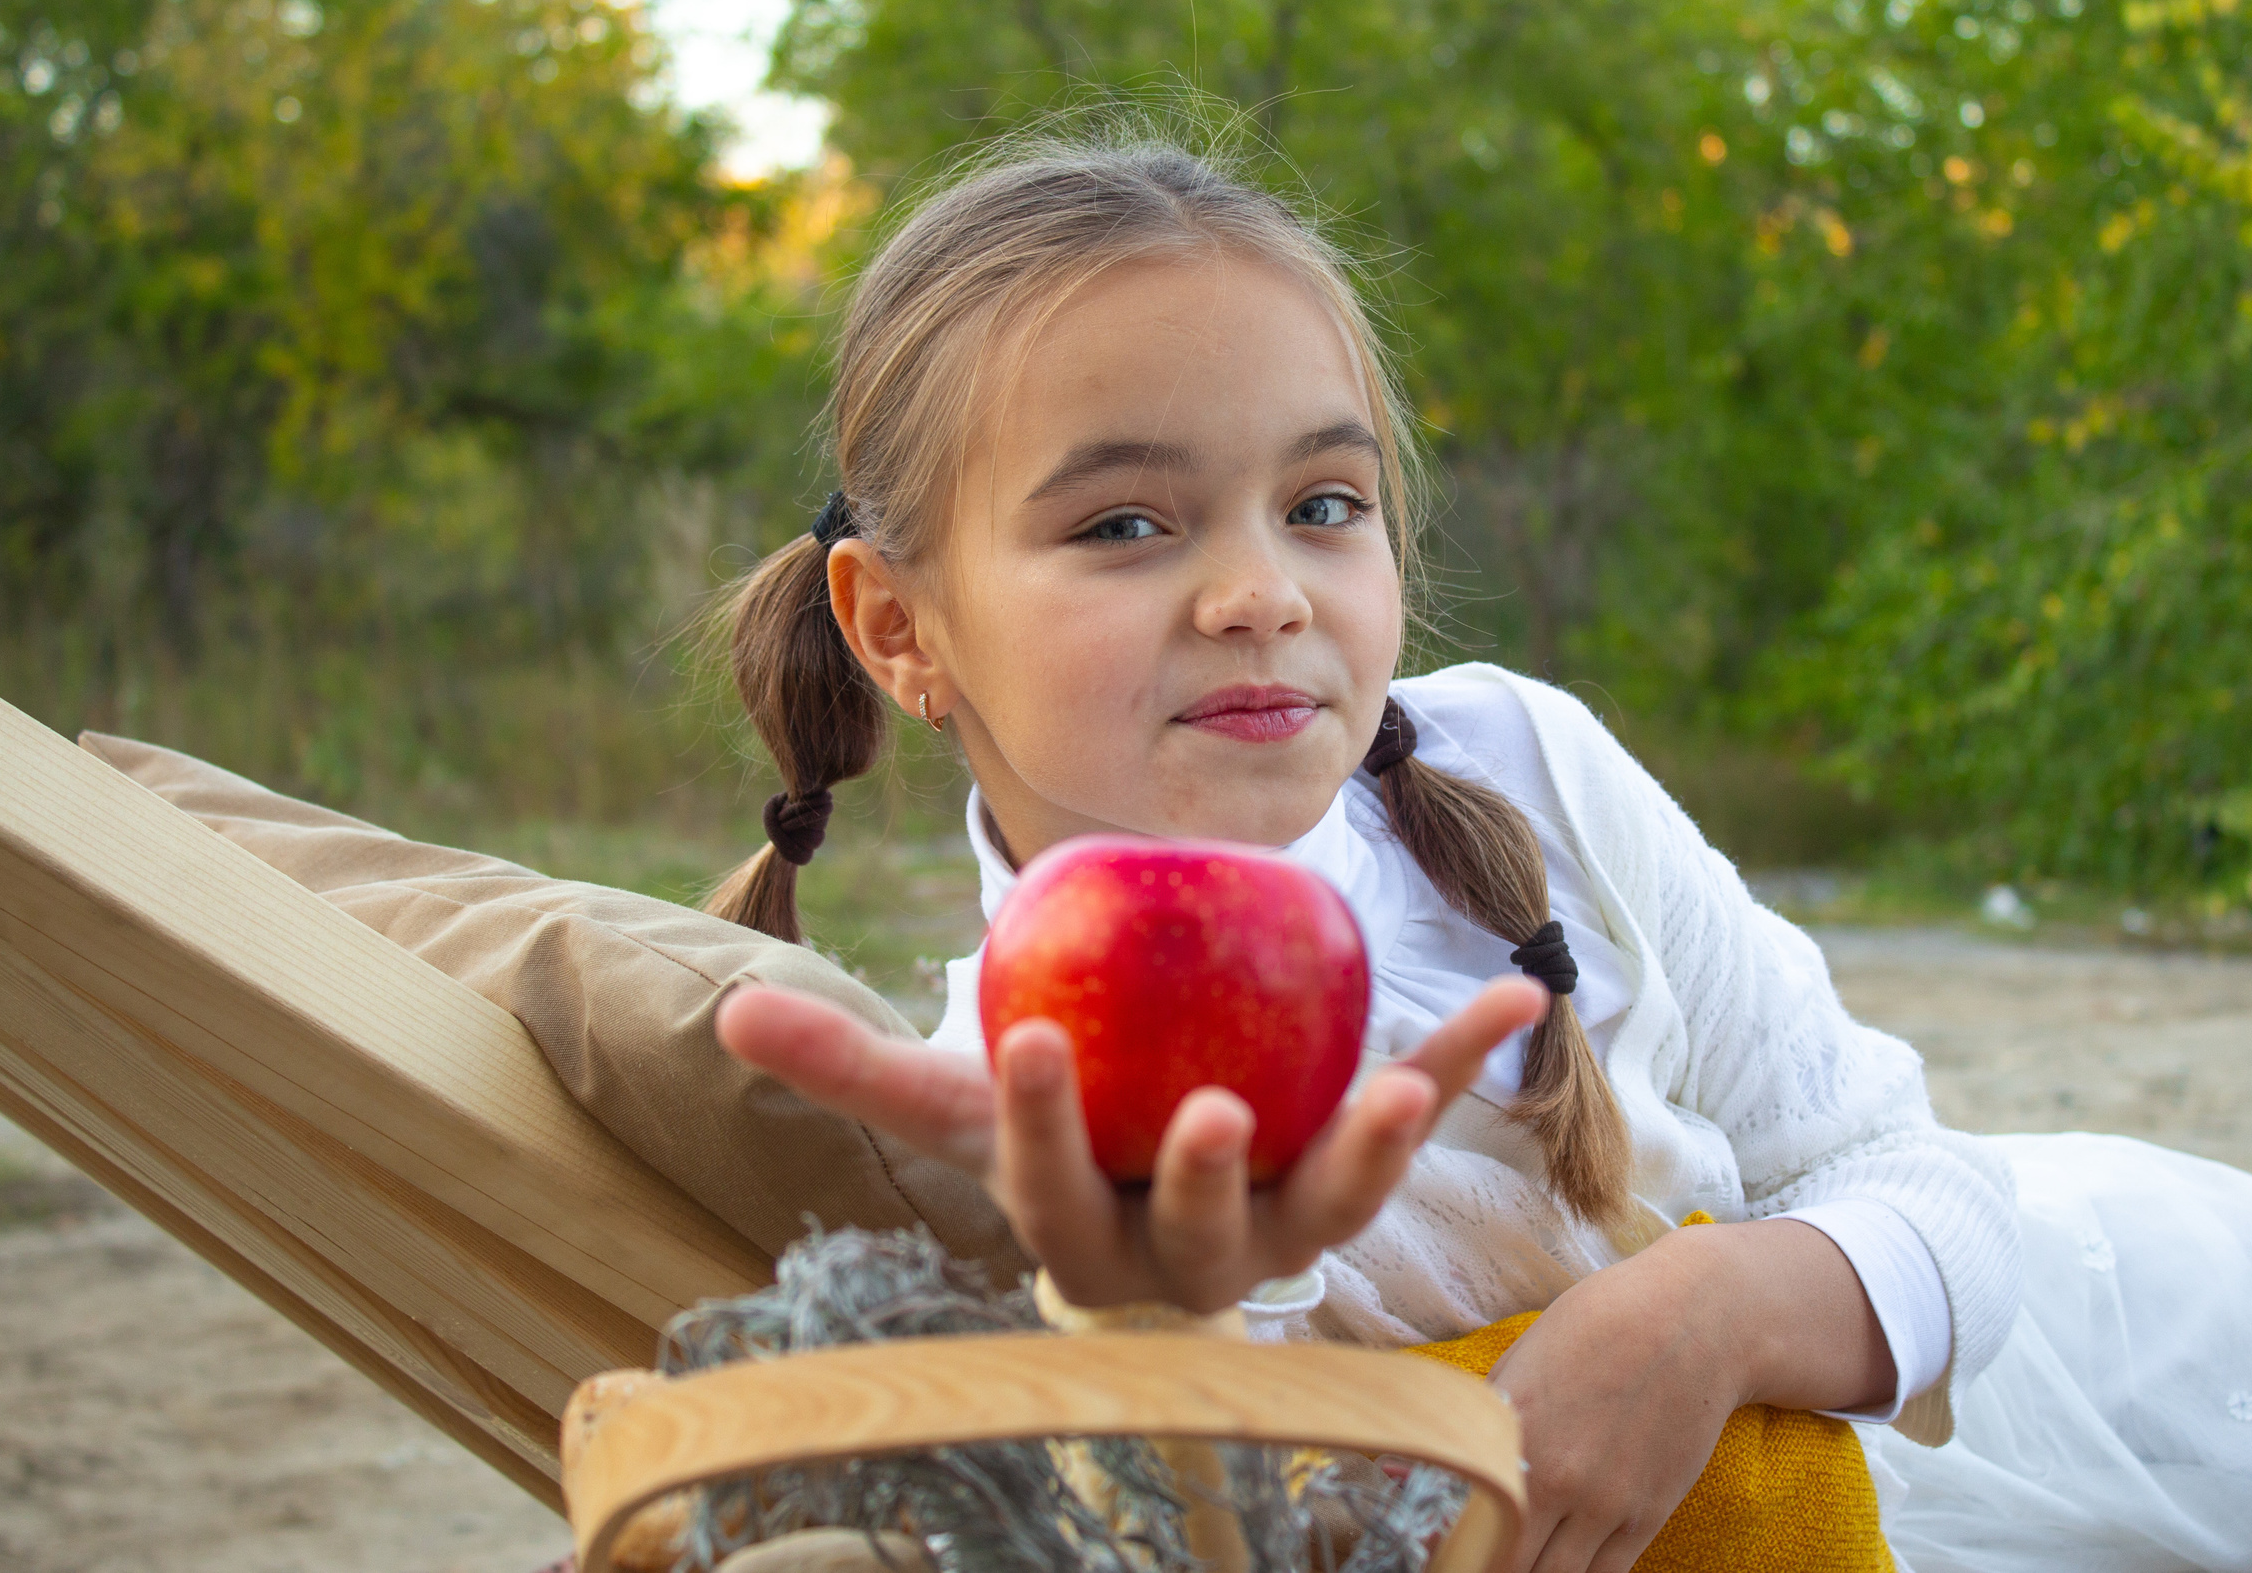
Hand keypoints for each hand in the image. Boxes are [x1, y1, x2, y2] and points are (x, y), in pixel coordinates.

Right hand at [715, 977, 1545, 1313]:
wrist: (1149, 1200)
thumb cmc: (1050, 1147)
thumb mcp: (959, 1109)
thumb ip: (855, 1073)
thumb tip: (727, 1017)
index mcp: (1085, 1238)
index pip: (1054, 1193)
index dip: (1047, 1131)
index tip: (1036, 1043)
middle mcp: (1193, 1256)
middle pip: (1201, 1234)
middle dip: (1211, 1182)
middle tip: (1220, 1112)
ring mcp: (1285, 1227)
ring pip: (1329, 1202)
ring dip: (1374, 1145)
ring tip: (1407, 1083)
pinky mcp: (1354, 1178)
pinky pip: (1412, 1120)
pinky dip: (1466, 1060)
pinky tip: (1523, 995)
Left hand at [1487, 1219, 1895, 1572]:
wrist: (1691, 1323)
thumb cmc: (1598, 1325)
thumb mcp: (1522, 1359)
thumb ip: (1483, 1419)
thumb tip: (1427, 1463)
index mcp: (1513, 1434)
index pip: (1466, 1522)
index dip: (1452, 1546)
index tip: (1449, 1546)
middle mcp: (1557, 1478)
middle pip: (1508, 1564)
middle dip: (1491, 1565)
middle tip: (1482, 1556)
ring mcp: (1607, 1504)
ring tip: (1522, 1560)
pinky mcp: (1648, 1515)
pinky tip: (1564, 1563)